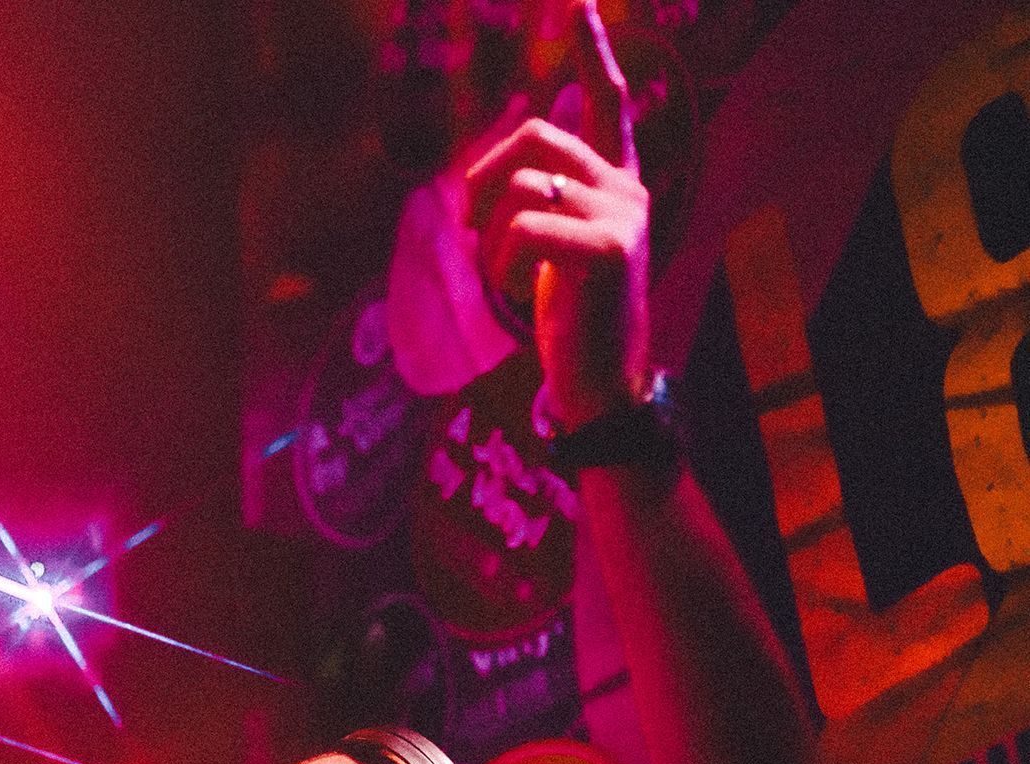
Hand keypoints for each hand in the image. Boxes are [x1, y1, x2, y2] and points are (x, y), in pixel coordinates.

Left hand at [464, 0, 648, 430]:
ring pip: (520, 186)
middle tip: (464, 229)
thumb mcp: (548, 255)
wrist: (604, 385)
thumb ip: (535, 207)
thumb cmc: (572, 325)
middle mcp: (628, 188)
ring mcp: (623, 216)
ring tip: (498, 281)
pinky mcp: (608, 250)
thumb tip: (478, 181)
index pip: (608, 101)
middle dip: (481, 176)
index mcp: (616, 183)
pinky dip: (497, 263)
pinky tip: (510, 295)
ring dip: (485, 239)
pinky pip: (524, 227)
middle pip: (534, 135)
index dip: (592, 48)